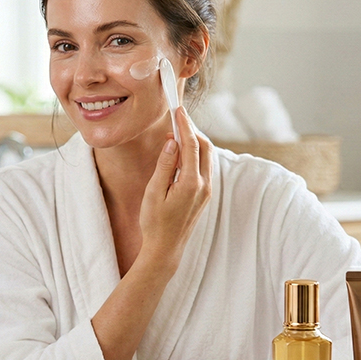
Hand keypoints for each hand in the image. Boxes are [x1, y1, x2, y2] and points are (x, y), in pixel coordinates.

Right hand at [139, 106, 212, 267]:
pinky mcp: (204, 195)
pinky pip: (204, 167)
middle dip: (192, 130)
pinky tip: (182, 152)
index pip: (191, 145)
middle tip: (178, 118)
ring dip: (195, 141)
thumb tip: (172, 141)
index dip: (185, 125)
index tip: (178, 110)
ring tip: (178, 132)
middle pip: (204, 147)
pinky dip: (196, 154)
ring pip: (206, 156)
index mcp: (190, 183)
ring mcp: (206, 191)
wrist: (165, 248)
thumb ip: (165, 165)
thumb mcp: (154, 192)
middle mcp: (204, 185)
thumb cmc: (154, 222)